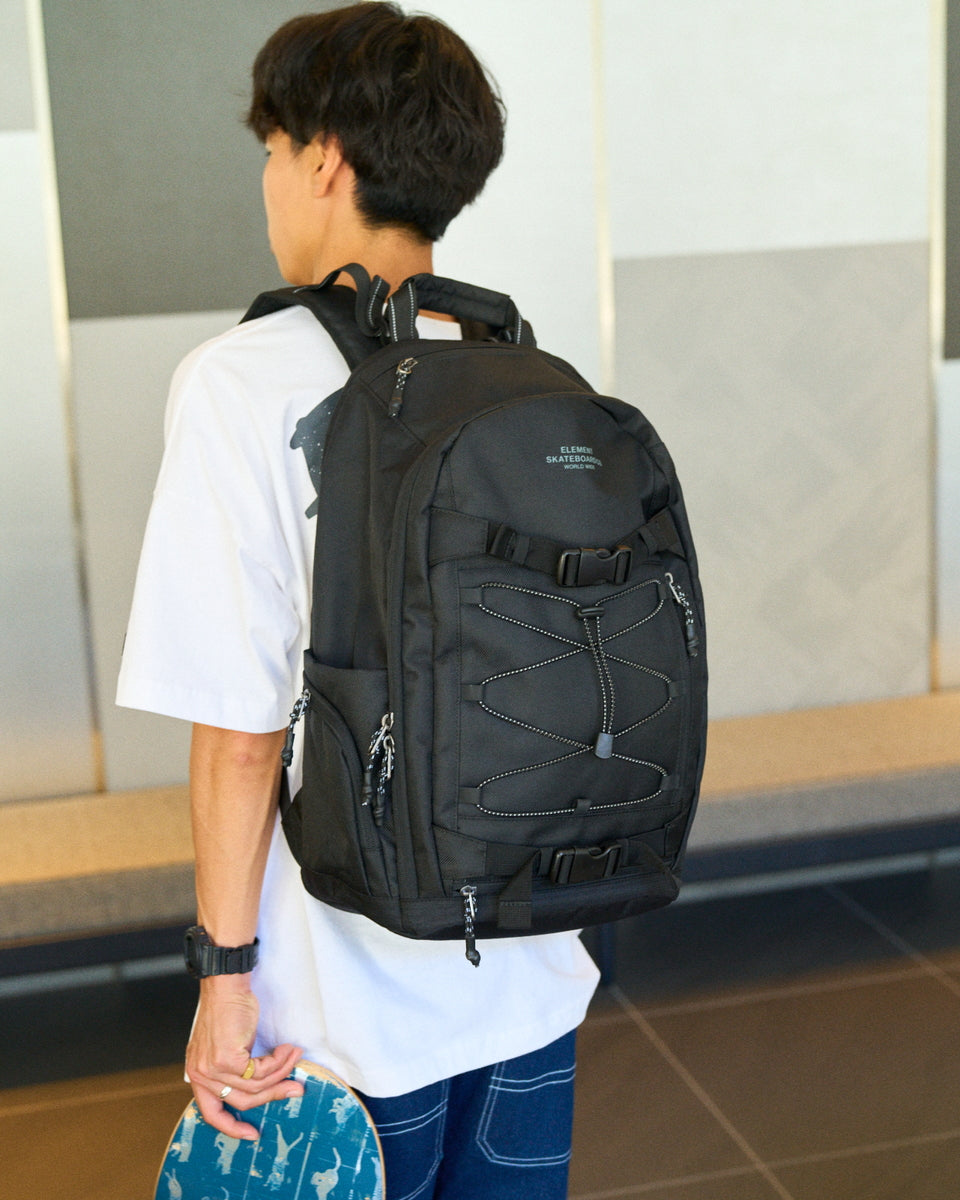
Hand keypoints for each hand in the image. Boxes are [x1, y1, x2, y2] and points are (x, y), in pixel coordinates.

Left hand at [185, 975, 302, 1138]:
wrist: (226, 985)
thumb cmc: (228, 1008)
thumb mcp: (226, 1044)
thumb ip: (235, 1068)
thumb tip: (265, 1085)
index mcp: (197, 1075)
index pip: (211, 1113)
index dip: (231, 1127)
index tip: (252, 1134)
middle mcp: (201, 1075)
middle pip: (241, 1101)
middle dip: (273, 1095)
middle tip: (296, 1089)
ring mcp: (213, 1069)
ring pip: (255, 1086)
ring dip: (281, 1073)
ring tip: (295, 1057)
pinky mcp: (228, 1059)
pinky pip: (261, 1071)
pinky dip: (279, 1062)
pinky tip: (287, 1050)